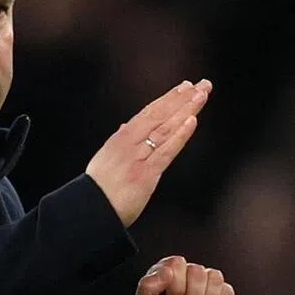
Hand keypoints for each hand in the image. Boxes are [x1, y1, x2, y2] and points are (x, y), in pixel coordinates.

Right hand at [86, 79, 210, 226]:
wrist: (90, 209)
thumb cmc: (98, 189)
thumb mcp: (106, 159)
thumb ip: (119, 141)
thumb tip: (126, 126)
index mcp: (121, 139)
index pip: (149, 113)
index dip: (169, 99)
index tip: (185, 87)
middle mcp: (130, 143)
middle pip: (161, 115)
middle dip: (183, 98)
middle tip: (204, 84)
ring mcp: (139, 157)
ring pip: (166, 128)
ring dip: (186, 109)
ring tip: (203, 95)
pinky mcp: (146, 174)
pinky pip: (166, 150)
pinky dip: (180, 134)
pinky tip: (192, 120)